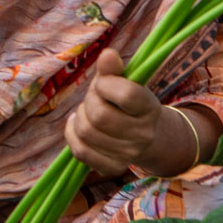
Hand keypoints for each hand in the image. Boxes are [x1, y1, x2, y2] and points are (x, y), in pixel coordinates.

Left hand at [64, 49, 161, 177]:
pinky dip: (72, 133)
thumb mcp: (121, 81)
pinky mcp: (112, 168)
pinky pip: (80, 151)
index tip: (103, 82)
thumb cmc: (123, 101)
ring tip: (88, 111)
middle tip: (94, 97)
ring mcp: (128, 154)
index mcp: (149, 107)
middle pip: (100, 115)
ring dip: (80, 116)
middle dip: (89, 101)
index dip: (106, 84)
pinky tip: (78, 124)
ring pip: (86, 132)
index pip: (127, 94)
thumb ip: (113, 70)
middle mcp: (143, 134)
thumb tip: (107, 54)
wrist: (139, 134)